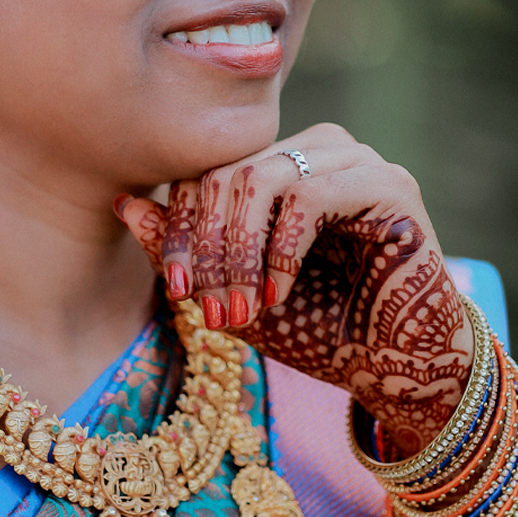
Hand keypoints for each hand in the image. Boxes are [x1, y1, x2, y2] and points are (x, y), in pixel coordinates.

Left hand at [115, 124, 474, 456]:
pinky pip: (310, 196)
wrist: (392, 366)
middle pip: (230, 172)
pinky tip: (277, 293)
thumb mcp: (234, 294)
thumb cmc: (318, 329)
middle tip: (206, 308)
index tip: (177, 291)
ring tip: (242, 306)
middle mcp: (320, 150)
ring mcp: (358, 161)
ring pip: (264, 178)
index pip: (210, 170)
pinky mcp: (390, 185)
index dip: (182, 228)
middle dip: (207, 248)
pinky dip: (282, 250)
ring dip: (239, 252)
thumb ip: (184, 253)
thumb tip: (125, 205)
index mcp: (284, 164)